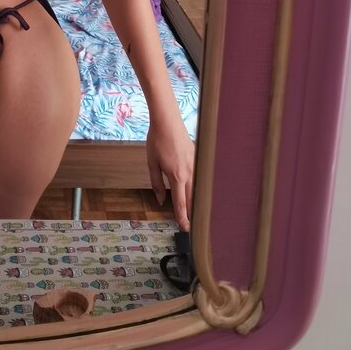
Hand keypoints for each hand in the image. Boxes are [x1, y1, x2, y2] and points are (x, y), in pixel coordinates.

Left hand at [146, 114, 194, 230]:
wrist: (168, 121)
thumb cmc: (157, 141)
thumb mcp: (152, 163)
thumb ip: (156, 184)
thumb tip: (161, 200)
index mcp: (176, 176)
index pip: (181, 202)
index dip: (182, 217)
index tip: (184, 228)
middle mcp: (189, 173)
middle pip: (193, 199)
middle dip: (192, 214)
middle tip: (191, 227)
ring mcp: (195, 165)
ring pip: (197, 189)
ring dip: (196, 202)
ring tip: (196, 214)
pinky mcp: (197, 158)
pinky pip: (199, 178)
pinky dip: (198, 188)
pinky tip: (197, 193)